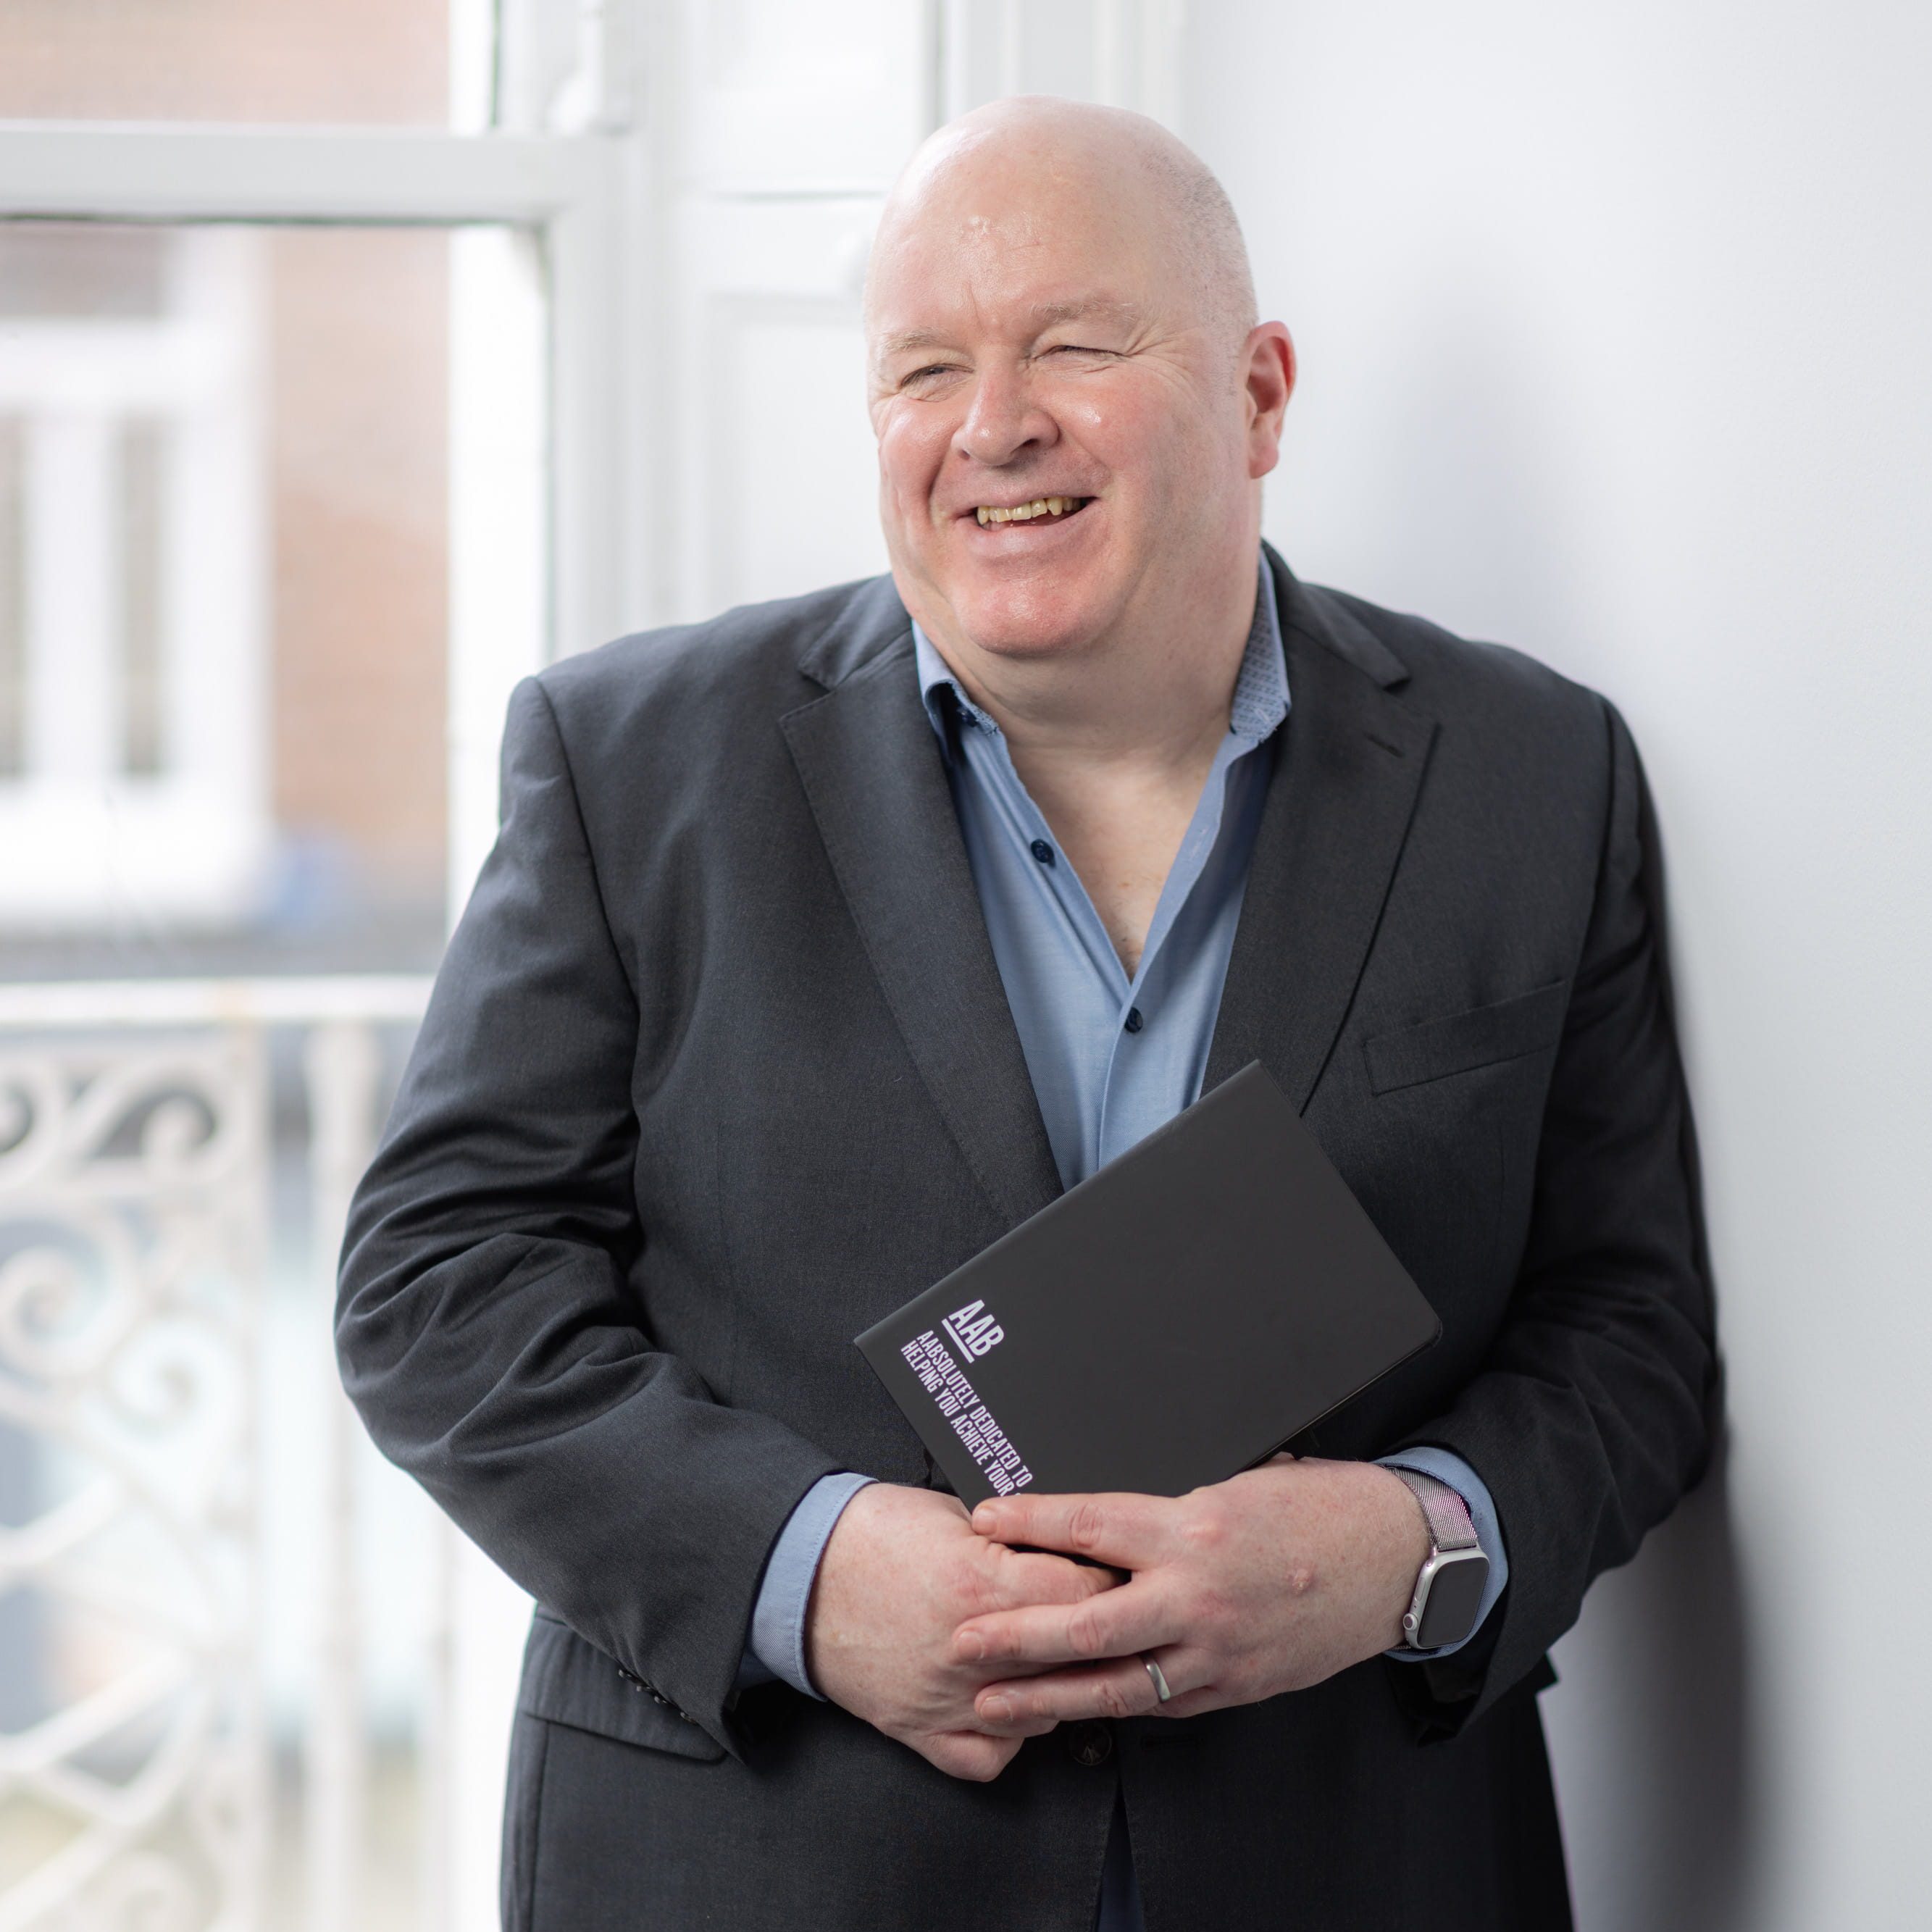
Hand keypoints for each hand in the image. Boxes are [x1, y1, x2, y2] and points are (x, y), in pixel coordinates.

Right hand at [804, 1481, 1120, 1780]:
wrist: (799, 1570)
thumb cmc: (871, 1534)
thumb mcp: (953, 1512)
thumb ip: (1015, 1538)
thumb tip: (1068, 1544)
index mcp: (982, 1585)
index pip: (1087, 1596)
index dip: (1106, 1581)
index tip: (1109, 1573)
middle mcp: (971, 1650)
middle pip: (1074, 1656)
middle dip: (1096, 1633)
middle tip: (1101, 1614)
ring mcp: (947, 1698)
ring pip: (1042, 1713)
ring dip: (1055, 1685)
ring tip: (1052, 1654)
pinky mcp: (921, 1729)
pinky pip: (989, 1756)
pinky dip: (1007, 1736)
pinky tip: (1009, 1701)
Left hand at [954, 1457, 1428, 1728]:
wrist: (1397, 1558)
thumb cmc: (1321, 1506)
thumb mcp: (1240, 1478)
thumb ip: (1174, 1503)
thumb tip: (1111, 1510)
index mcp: (1193, 1528)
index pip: (1091, 1526)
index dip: (1030, 1524)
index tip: (984, 1521)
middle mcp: (1198, 1595)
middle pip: (1086, 1622)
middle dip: (1016, 1634)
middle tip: (963, 1641)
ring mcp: (1218, 1651)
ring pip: (1117, 1684)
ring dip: (1049, 1696)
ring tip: (994, 1702)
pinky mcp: (1237, 1687)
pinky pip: (1164, 1704)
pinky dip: (1116, 1707)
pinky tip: (1077, 1708)